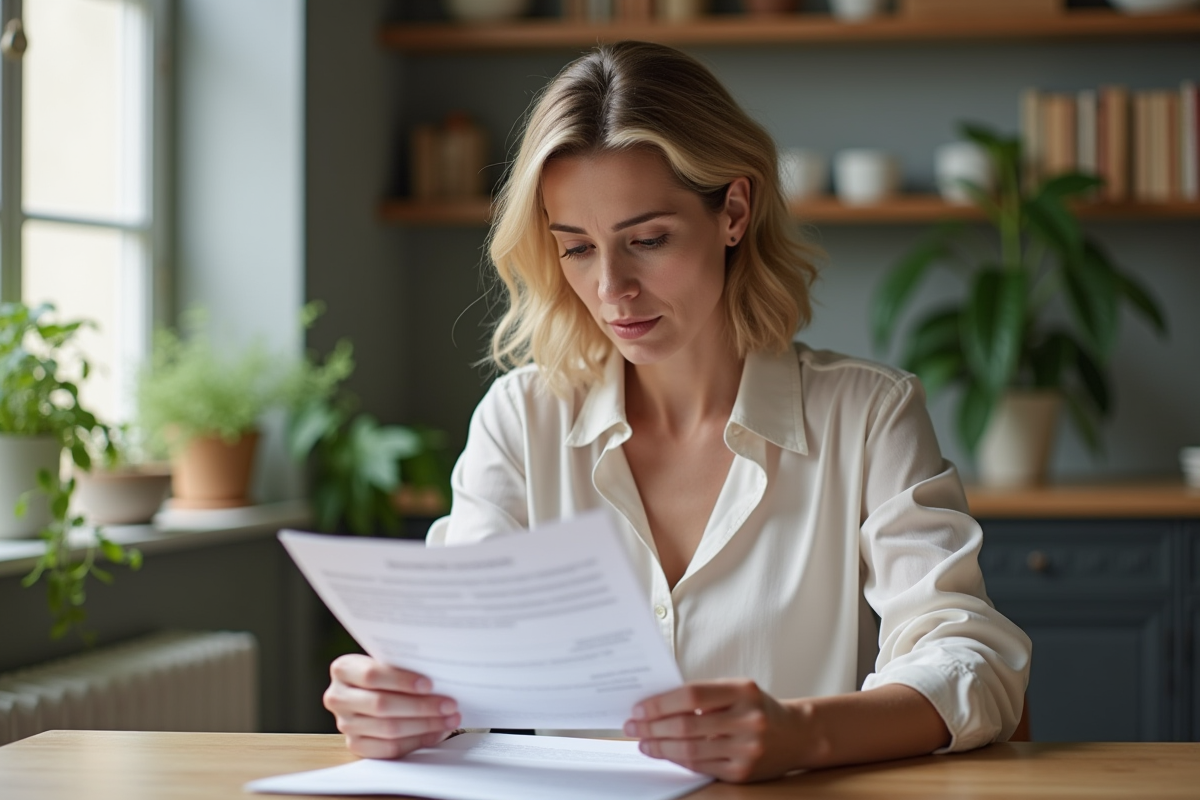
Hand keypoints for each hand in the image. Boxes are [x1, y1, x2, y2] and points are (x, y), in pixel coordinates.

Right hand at [323, 654, 461, 758]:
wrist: (368, 689)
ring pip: (388, 729)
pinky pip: (389, 749)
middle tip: (449, 704)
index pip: (372, 675)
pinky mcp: (356, 745)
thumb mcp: (387, 660)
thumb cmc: (384, 671)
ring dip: (425, 725)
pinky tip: (436, 732)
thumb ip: (403, 665)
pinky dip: (417, 741)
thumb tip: (440, 677)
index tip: (429, 684)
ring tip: (449, 719)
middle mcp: (338, 697)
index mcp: (343, 669)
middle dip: (421, 706)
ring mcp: (345, 724)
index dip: (402, 681)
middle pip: (382, 705)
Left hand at [623, 679, 801, 782]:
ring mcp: (747, 748)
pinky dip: (677, 759)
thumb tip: (656, 705)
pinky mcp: (743, 772)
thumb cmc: (758, 708)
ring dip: (659, 746)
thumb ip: (703, 694)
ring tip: (643, 742)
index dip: (660, 703)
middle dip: (652, 727)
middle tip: (632, 726)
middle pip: (686, 725)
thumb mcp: (736, 690)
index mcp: (743, 691)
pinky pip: (701, 766)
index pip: (691, 695)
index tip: (639, 708)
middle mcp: (748, 719)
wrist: (797, 734)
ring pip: (690, 749)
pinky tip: (665, 753)